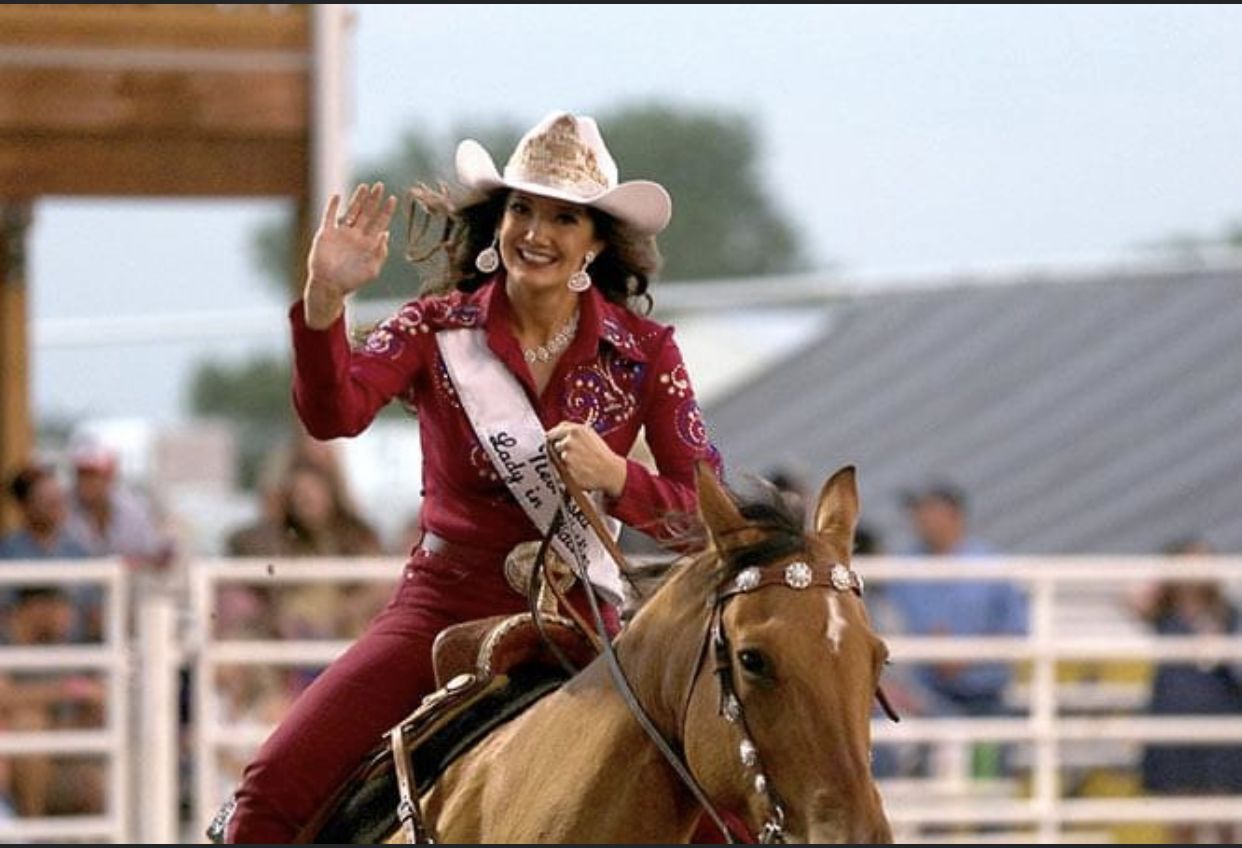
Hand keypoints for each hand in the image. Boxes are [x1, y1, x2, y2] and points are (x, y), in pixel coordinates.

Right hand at [304, 182, 398, 328]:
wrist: (329, 286)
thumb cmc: (351, 281)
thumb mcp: (372, 269)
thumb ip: (380, 253)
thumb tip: (386, 234)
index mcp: (368, 243)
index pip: (380, 223)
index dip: (386, 211)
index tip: (393, 198)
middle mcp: (356, 235)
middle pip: (367, 213)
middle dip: (374, 200)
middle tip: (380, 185)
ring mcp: (341, 233)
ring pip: (351, 211)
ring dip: (357, 199)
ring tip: (364, 186)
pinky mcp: (326, 234)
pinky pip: (330, 217)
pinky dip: (332, 206)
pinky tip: (337, 196)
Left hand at [546, 422, 627, 498]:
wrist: (610, 470)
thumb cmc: (603, 454)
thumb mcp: (590, 434)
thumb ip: (574, 431)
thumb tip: (560, 430)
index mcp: (575, 430)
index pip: (553, 431)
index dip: (554, 436)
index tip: (554, 439)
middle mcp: (569, 442)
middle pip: (555, 444)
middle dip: (562, 448)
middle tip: (575, 452)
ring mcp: (567, 456)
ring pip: (560, 457)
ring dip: (567, 459)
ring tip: (581, 460)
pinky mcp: (566, 469)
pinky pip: (563, 468)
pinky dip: (570, 468)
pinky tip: (581, 467)